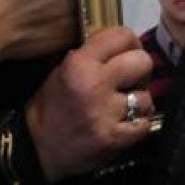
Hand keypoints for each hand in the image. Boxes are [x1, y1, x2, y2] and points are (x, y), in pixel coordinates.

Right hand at [26, 27, 154, 180]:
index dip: (130, 43)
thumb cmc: (50, 106)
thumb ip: (92, 56)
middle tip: (130, 80)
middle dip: (139, 71)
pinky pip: (145, 124)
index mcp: (80, 63)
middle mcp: (95, 84)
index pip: (122, 36)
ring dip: (139, 102)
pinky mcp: (116, 139)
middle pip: (143, 62)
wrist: (38, 149)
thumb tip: (121, 48)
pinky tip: (125, 124)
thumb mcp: (62, 70)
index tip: (127, 53)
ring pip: (147, 97)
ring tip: (124, 107)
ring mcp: (107, 114)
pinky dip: (138, 124)